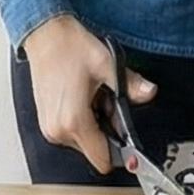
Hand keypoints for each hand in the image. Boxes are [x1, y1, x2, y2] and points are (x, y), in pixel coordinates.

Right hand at [22, 15, 156, 174]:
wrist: (45, 35)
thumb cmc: (69, 47)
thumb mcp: (107, 65)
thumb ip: (131, 86)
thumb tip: (149, 93)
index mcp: (73, 121)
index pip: (102, 160)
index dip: (122, 153)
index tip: (130, 143)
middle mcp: (57, 130)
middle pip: (95, 149)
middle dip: (108, 129)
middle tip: (107, 100)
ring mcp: (49, 127)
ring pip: (84, 140)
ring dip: (95, 123)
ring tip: (92, 94)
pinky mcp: (46, 121)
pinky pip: (72, 131)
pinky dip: (82, 119)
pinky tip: (83, 95)